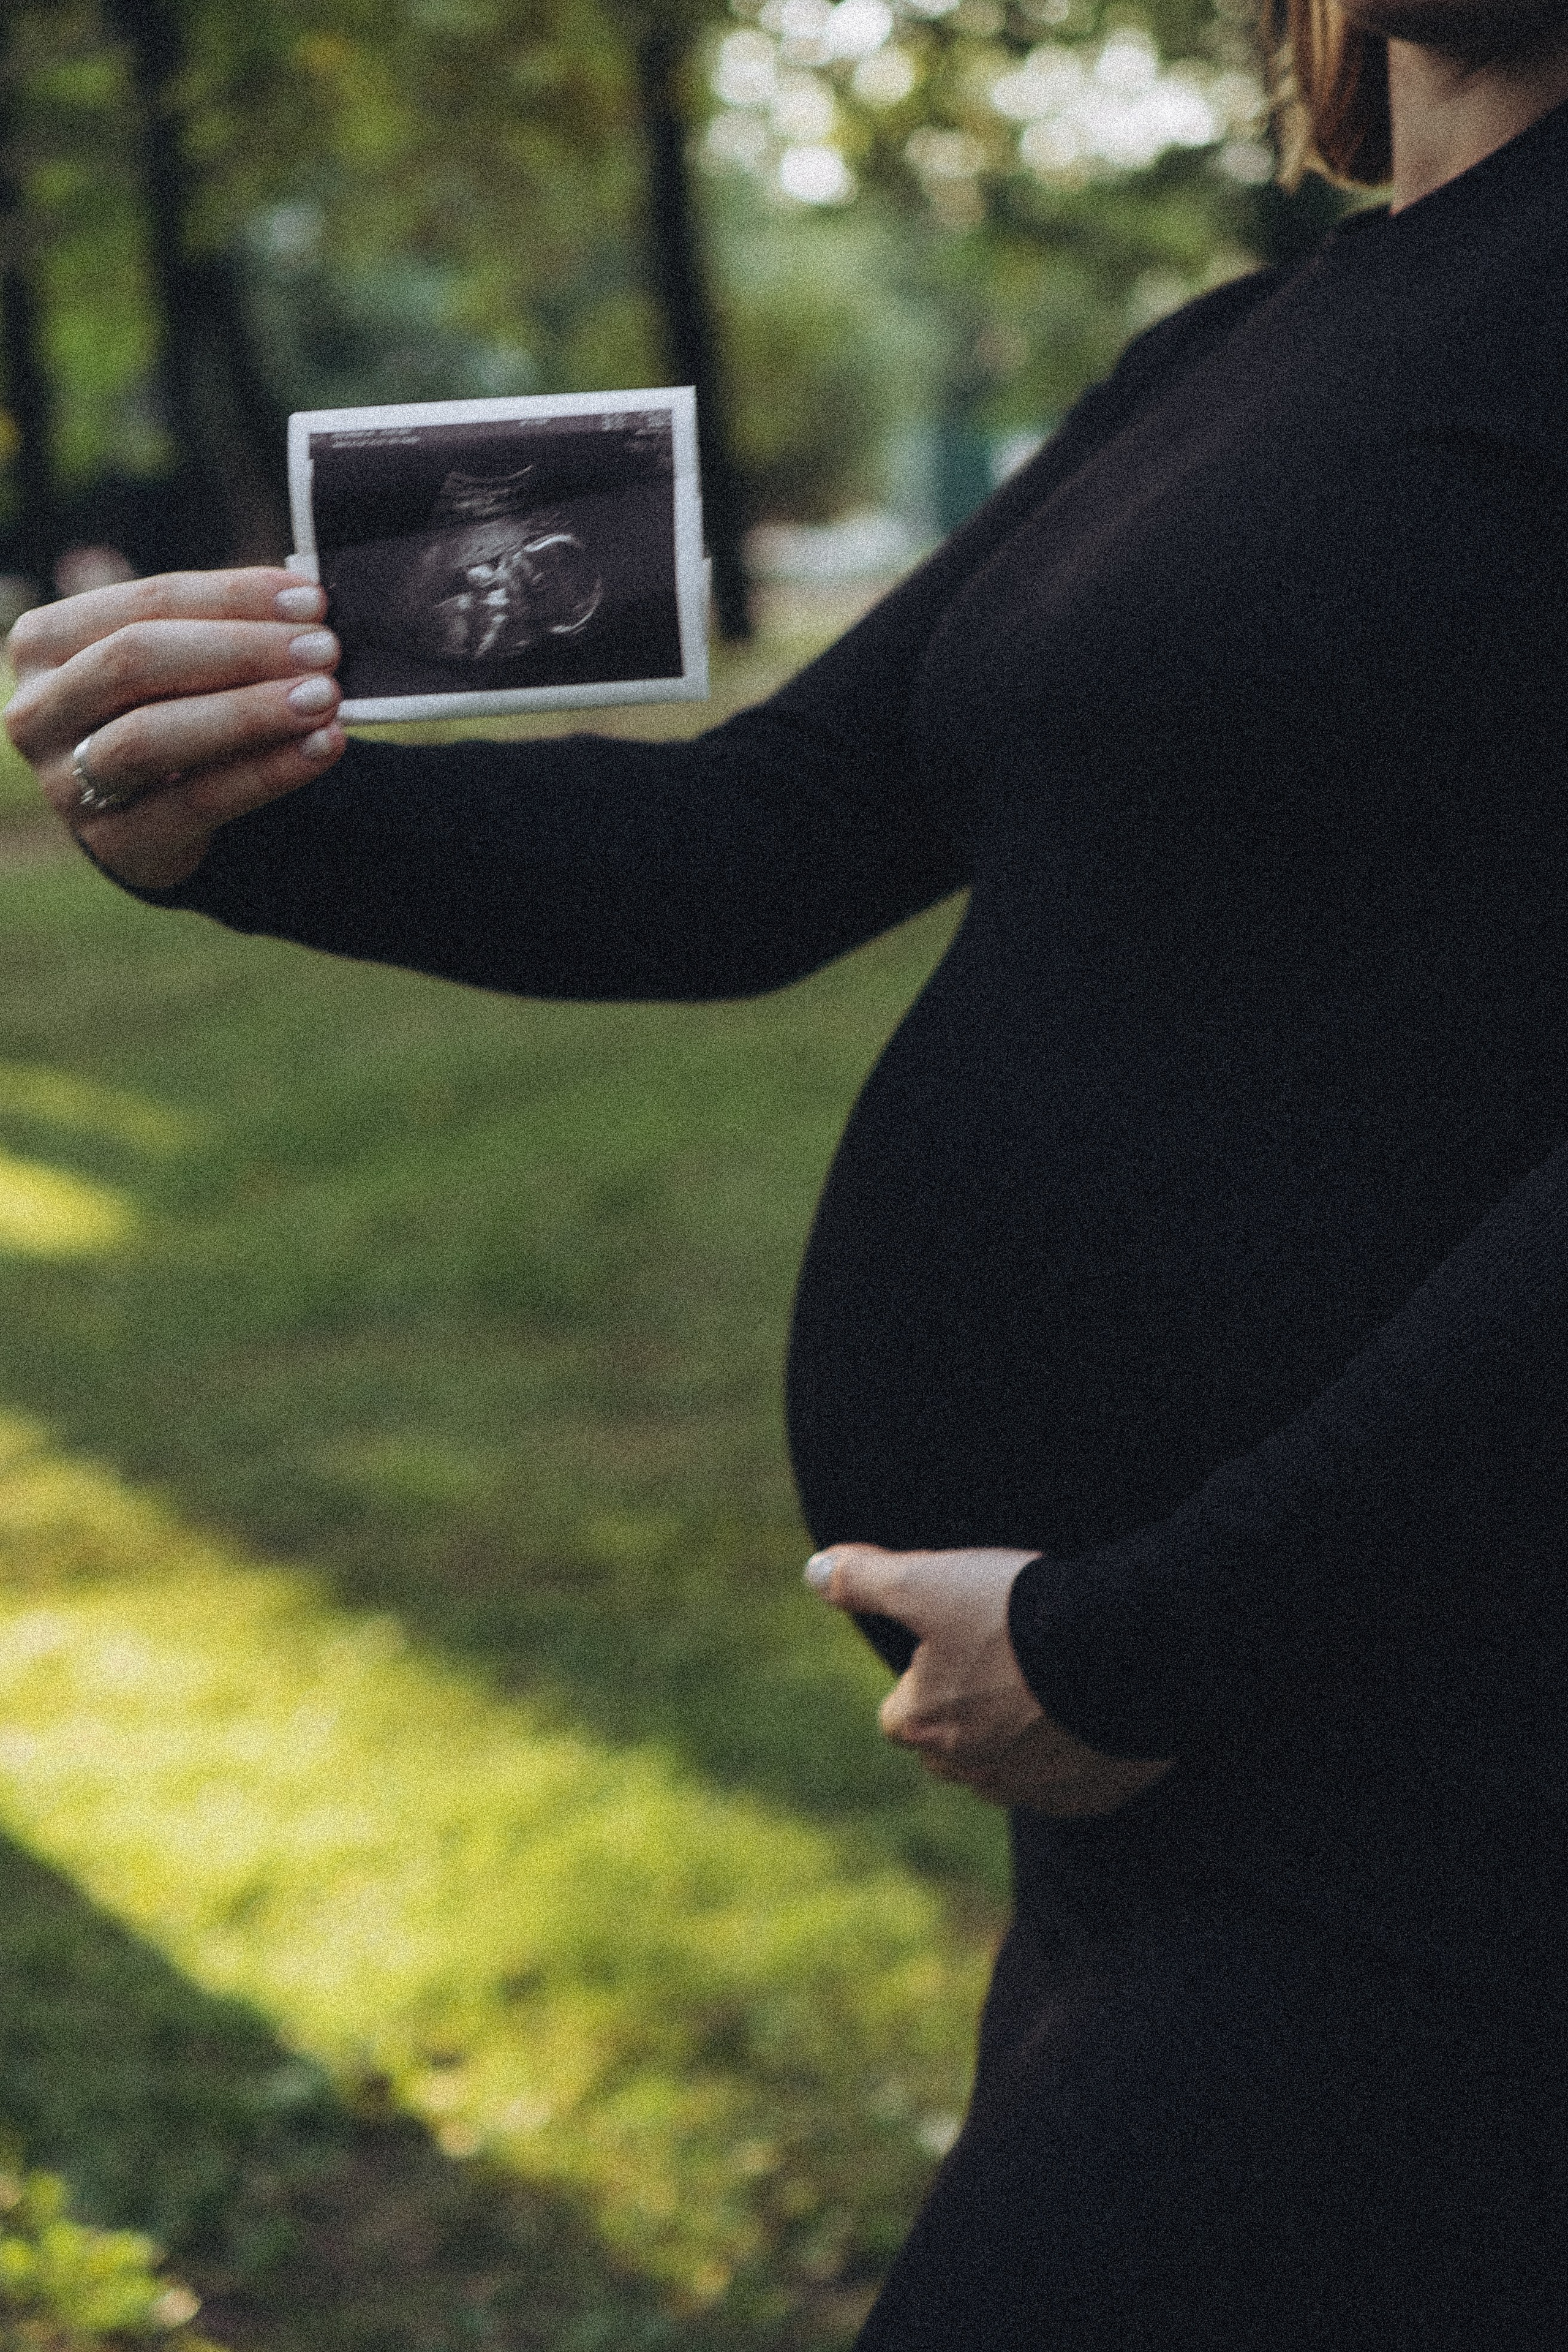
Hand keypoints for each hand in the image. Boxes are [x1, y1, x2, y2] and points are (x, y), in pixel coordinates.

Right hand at [3, 568, 348, 891]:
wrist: (144, 816)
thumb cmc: (166, 713)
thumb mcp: (176, 665)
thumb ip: (220, 630)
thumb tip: (307, 603)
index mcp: (47, 642)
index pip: (147, 602)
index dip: (233, 597)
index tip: (312, 600)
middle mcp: (40, 709)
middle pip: (136, 660)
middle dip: (240, 651)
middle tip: (323, 650)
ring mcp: (67, 782)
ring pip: (153, 735)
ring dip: (249, 712)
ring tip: (325, 698)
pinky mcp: (115, 841)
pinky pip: (197, 802)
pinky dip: (267, 772)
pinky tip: (320, 749)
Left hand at [806, 1542, 1175, 1817]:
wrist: (1125, 1650)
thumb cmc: (1017, 1615)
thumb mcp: (929, 1581)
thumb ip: (866, 1580)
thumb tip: (812, 1572)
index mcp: (927, 1725)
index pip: (898, 1716)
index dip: (918, 1681)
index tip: (947, 1648)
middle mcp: (974, 1772)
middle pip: (949, 1752)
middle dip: (962, 1719)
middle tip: (999, 1664)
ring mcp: (1035, 1790)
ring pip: (1006, 1772)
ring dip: (1016, 1740)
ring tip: (1047, 1686)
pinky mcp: (1090, 1797)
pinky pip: (1067, 1785)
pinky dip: (1071, 1758)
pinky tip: (1089, 1714)